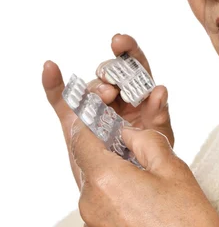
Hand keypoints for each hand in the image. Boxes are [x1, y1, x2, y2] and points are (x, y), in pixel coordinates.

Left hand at [42, 33, 174, 226]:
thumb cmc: (189, 224)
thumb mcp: (173, 169)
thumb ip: (146, 142)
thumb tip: (130, 132)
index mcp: (105, 179)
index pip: (82, 136)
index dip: (91, 117)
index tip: (104, 107)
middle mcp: (90, 202)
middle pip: (89, 158)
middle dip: (108, 142)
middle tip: (133, 135)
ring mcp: (93, 222)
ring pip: (96, 181)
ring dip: (113, 167)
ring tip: (145, 167)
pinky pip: (101, 202)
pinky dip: (115, 189)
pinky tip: (143, 191)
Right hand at [42, 33, 173, 190]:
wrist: (129, 184)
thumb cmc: (149, 157)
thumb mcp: (160, 136)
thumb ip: (160, 114)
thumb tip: (160, 90)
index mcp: (138, 94)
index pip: (134, 64)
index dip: (128, 49)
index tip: (119, 42)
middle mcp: (116, 95)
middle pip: (110, 73)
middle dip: (111, 73)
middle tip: (114, 87)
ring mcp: (94, 106)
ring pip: (89, 87)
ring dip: (94, 87)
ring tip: (104, 96)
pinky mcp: (74, 120)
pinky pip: (62, 99)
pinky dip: (54, 83)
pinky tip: (50, 68)